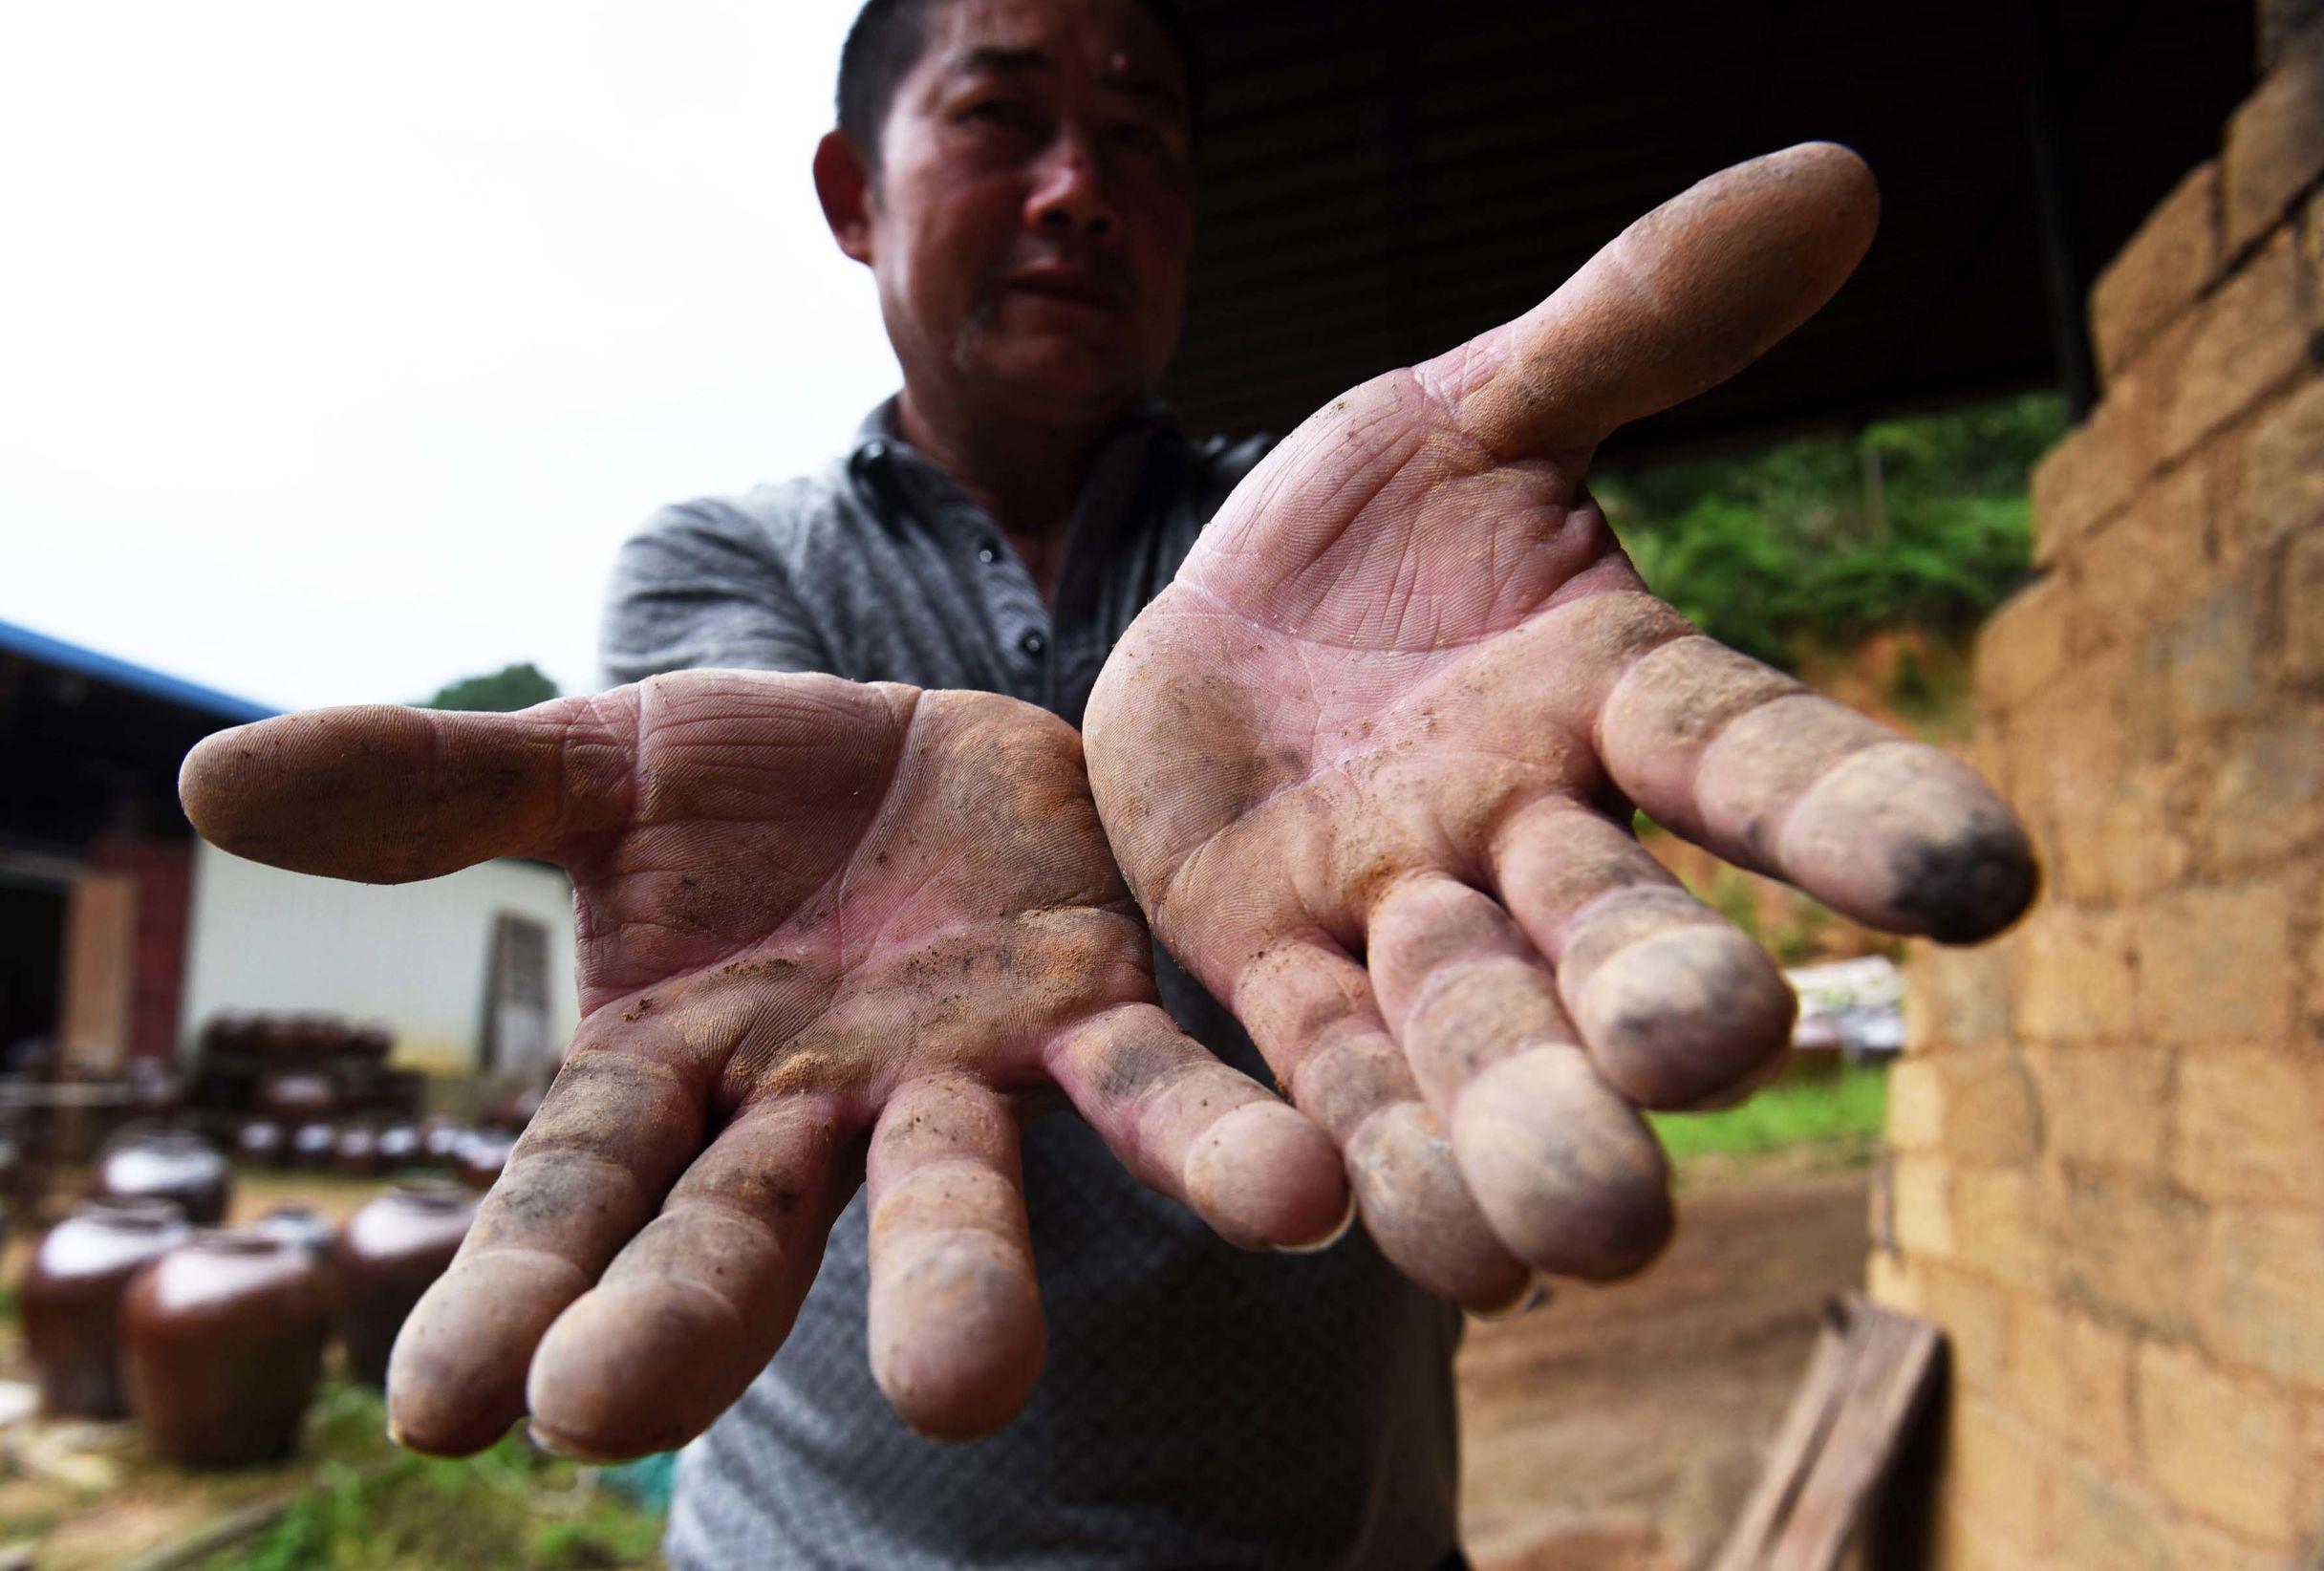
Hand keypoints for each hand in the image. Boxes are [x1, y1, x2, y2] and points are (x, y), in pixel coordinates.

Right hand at [182, 672, 1345, 1456]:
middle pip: (732, 1232)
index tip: (443, 1404)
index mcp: (666, 1068)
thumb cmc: (750, 788)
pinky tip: (1298, 1199)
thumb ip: (438, 788)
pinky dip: (1217, 1147)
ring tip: (969, 1384)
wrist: (933, 738)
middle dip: (679, 1319)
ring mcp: (952, 1077)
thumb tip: (211, 773)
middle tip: (620, 1420)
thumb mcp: (596, 766)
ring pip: (949, 1192)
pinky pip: (1154, 1083)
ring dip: (961, 1286)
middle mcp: (803, 1109)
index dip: (504, 1286)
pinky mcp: (1082, 1009)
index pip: (565, 1195)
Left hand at [1083, 145, 2033, 1310]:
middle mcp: (1534, 835)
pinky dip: (1356, 1155)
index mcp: (1611, 694)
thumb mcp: (1464, 412)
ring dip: (1520, 1128)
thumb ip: (1627, 328)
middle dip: (1662, 998)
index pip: (1754, 749)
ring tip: (1574, 1233)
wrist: (1205, 630)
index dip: (1859, 808)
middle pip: (1617, 931)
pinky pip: (1324, 1075)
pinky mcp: (1278, 977)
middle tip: (1713, 1052)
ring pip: (1477, 1040)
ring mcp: (1405, 923)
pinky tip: (1413, 1246)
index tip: (1985, 878)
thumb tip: (1838, 180)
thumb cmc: (1363, 531)